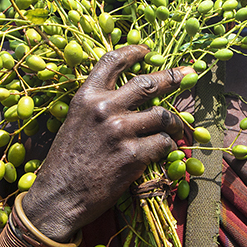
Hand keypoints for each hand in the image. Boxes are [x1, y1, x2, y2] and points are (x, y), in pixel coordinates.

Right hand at [21, 46, 190, 240]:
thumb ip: (97, 106)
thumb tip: (126, 96)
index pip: (111, 62)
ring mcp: (120, 131)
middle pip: (148, 84)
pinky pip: (163, 143)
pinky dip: (167, 147)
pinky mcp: (133, 155)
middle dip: (173, 77)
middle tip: (189, 73)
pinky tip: (163, 151)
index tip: (146, 50)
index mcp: (86, 97)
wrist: (58, 196)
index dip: (132, 52)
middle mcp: (104, 108)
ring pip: (162, 115)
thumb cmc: (66, 162)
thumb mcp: (75, 122)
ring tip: (177, 127)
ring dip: (175, 122)